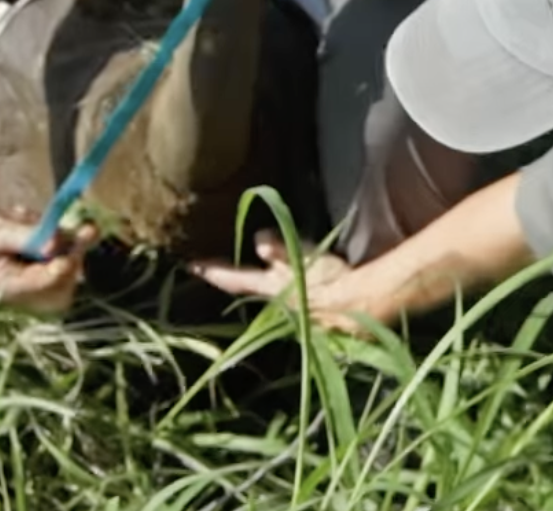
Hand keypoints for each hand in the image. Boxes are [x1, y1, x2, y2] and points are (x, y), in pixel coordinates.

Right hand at [0, 193, 96, 312]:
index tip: (79, 240)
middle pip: (61, 287)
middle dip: (74, 256)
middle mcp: (14, 288)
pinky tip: (18, 216)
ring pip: (57, 268)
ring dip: (59, 242)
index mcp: (2, 287)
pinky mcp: (21, 263)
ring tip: (23, 215)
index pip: (48, 287)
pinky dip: (45, 235)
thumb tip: (54, 246)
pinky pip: (47, 253)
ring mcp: (19, 277)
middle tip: (85, 228)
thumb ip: (23, 236)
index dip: (67, 265)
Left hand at [191, 231, 372, 332]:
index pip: (235, 279)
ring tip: (251, 268)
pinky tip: (294, 282)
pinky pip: (291, 294)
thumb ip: (281, 251)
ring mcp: (293, 307)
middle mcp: (276, 300)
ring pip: (269, 290)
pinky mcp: (311, 310)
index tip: (192, 265)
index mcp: (271, 288)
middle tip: (215, 266)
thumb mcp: (304, 260)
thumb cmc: (331, 282)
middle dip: (233, 276)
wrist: (360, 307)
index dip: (214, 271)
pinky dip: (286, 285)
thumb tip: (258, 242)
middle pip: (249, 286)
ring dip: (260, 280)